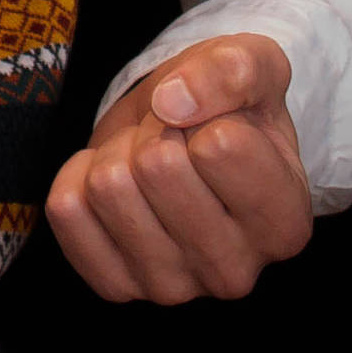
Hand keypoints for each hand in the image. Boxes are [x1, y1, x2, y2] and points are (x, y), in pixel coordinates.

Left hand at [43, 32, 313, 302]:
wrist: (183, 137)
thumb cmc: (228, 106)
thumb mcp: (252, 64)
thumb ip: (232, 70)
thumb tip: (173, 102)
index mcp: (285, 224)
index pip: (219, 146)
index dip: (203, 108)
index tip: (211, 119)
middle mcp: (236, 272)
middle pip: (156, 167)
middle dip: (155, 129)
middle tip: (173, 136)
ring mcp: (174, 288)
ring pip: (107, 188)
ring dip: (118, 151)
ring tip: (146, 157)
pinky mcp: (117, 286)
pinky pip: (66, 211)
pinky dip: (78, 174)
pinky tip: (116, 179)